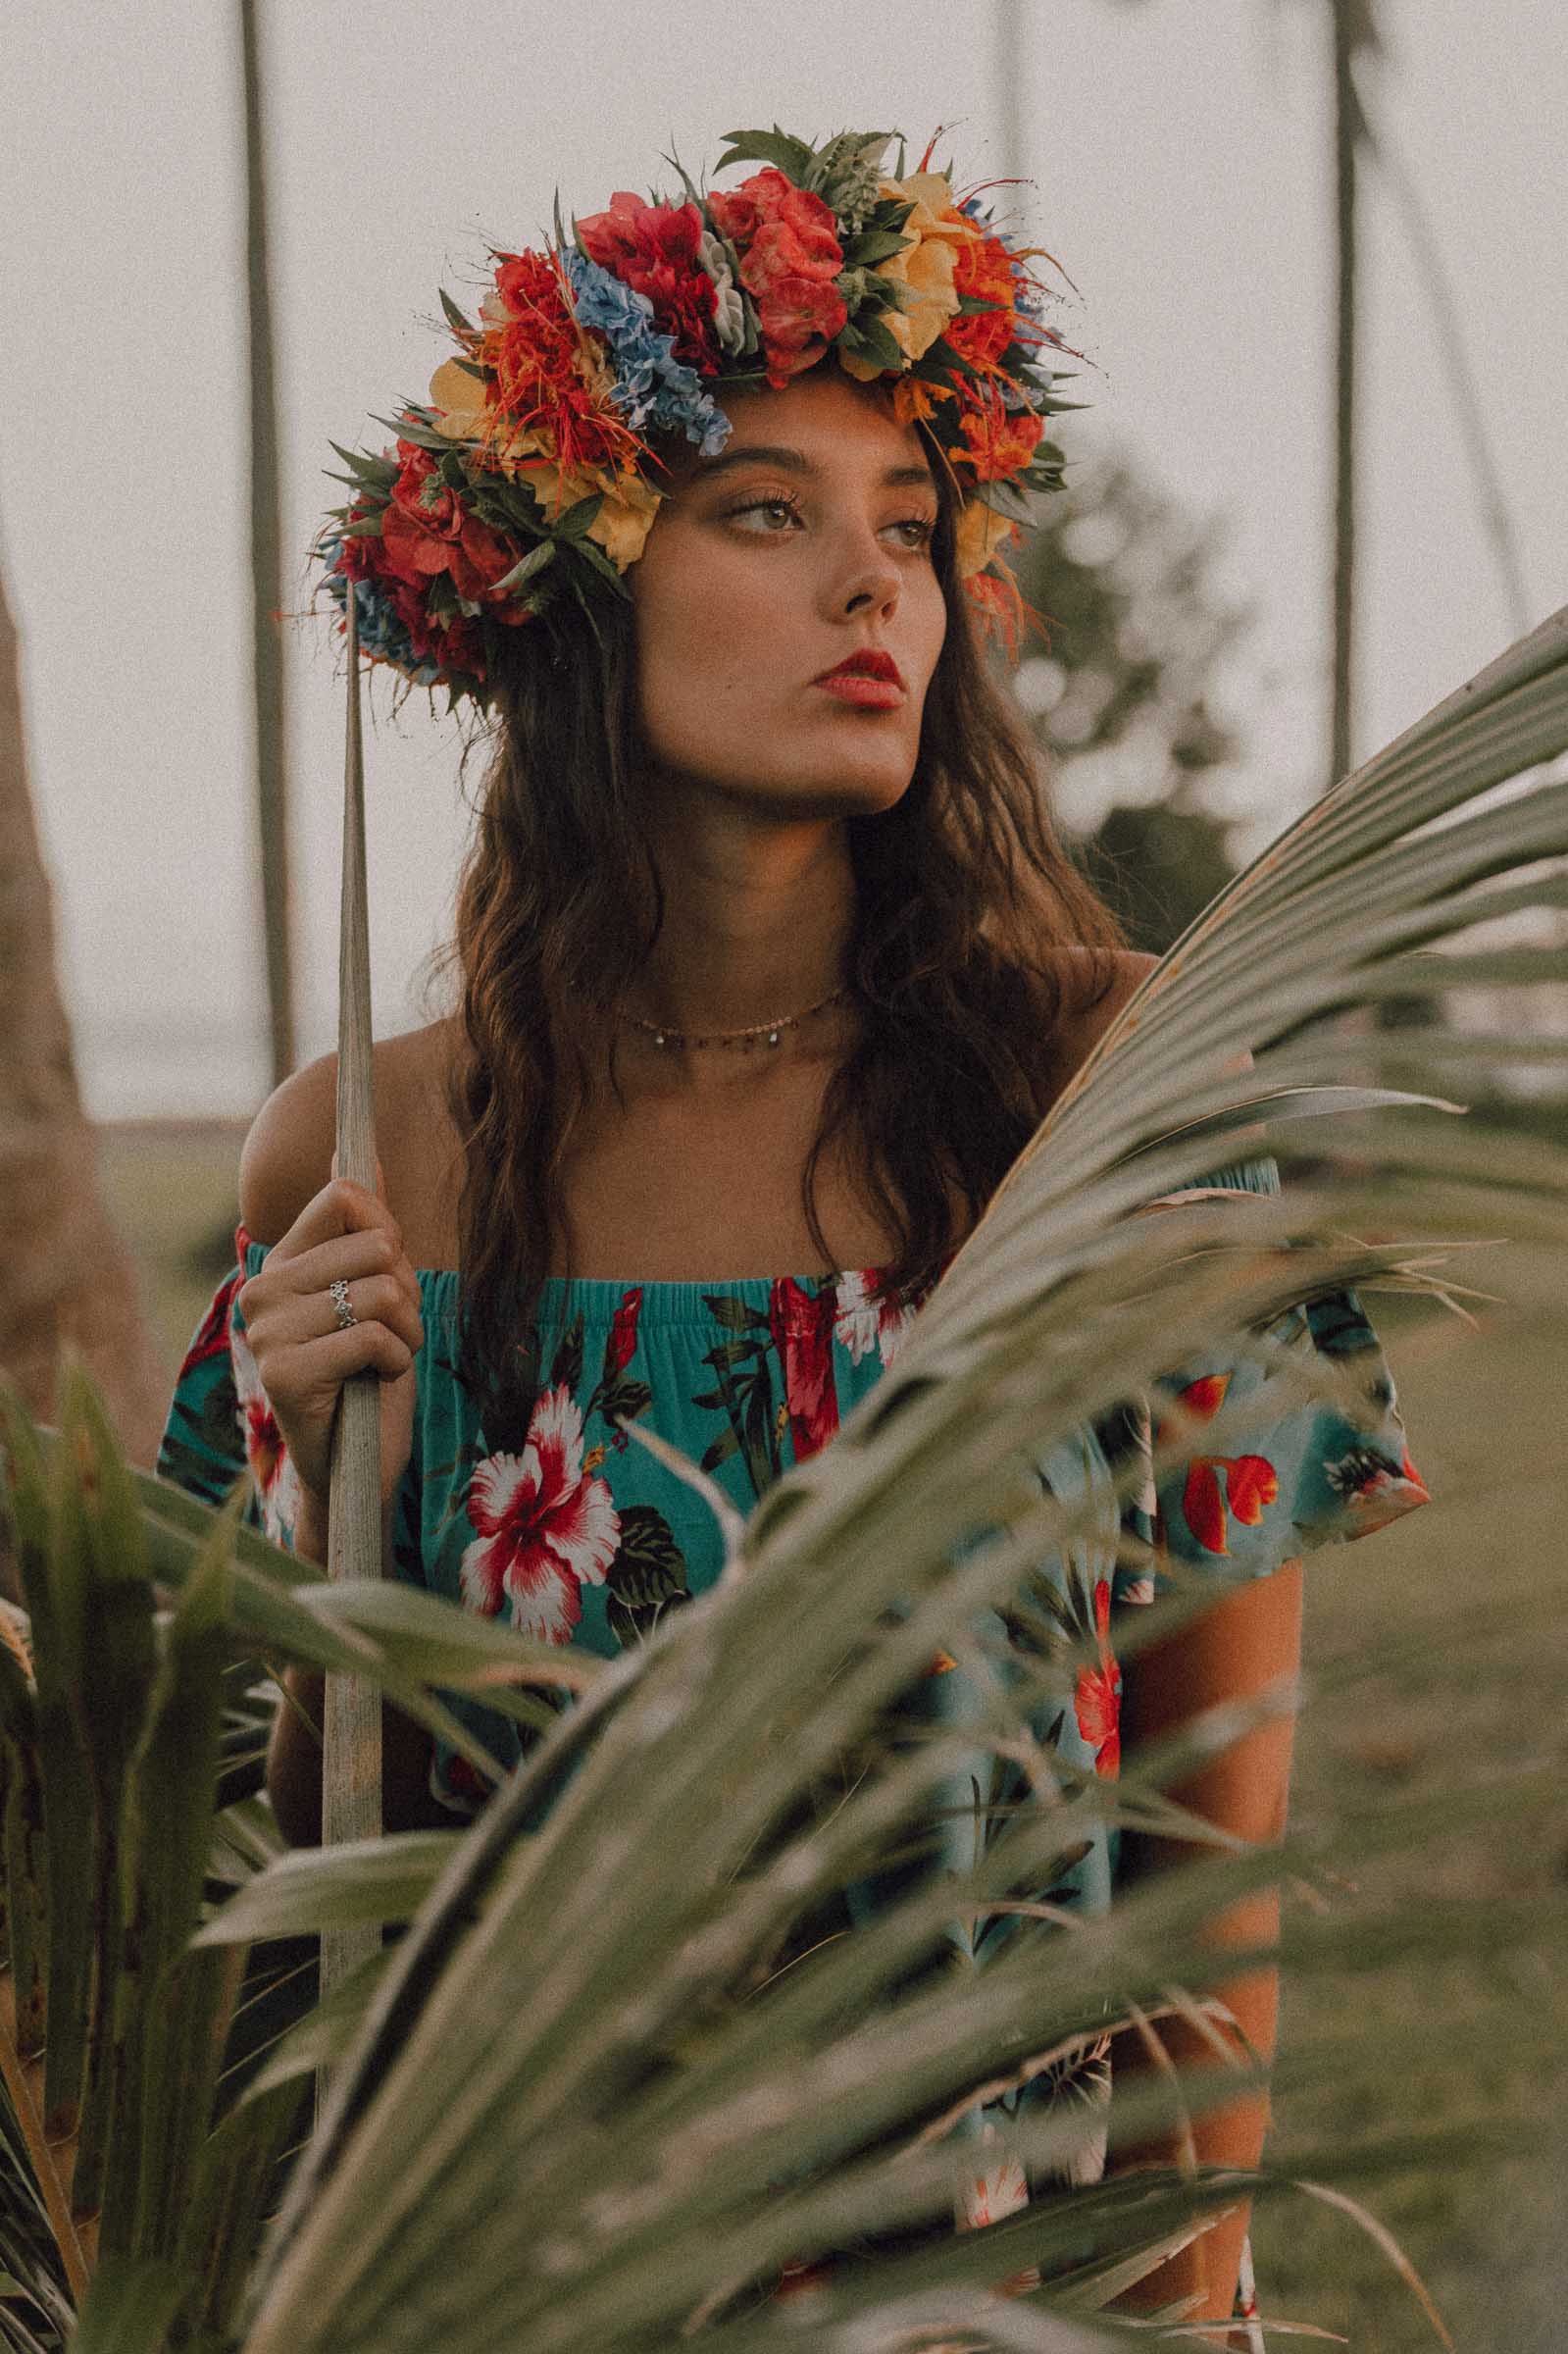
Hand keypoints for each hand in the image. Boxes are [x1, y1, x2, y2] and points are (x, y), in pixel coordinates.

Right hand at [236, 1170, 423, 1512]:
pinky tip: (374, 1383)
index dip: (390, 1232)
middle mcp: (263, 1289)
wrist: (354, 1464)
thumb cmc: (368, 1376)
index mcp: (283, 1262)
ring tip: (383, 1359)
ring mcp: (267, 1331)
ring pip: (383, 1291)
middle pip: (377, 1244)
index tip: (390, 1276)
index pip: (345, 1195)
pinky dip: (396, 1362)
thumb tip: (354, 1150)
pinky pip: (375, 1337)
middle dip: (408, 1292)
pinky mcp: (284, 1372)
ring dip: (407, 1331)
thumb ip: (366, 1227)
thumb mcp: (377, 1293)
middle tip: (389, 1332)